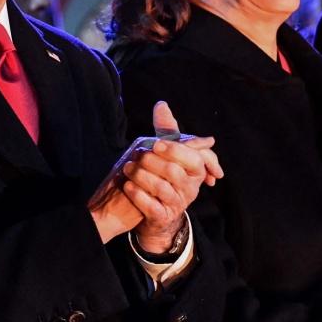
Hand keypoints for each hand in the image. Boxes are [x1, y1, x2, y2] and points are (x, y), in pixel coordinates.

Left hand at [87, 101, 222, 247]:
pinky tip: (127, 186)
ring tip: (127, 168)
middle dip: (154, 162)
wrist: (155, 211)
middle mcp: (189, 188)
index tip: (155, 143)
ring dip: (142, 176)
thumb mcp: (167, 153)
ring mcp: (177, 204)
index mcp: (195, 171)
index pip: (193, 158)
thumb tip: (161, 104)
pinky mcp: (162, 217)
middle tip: (137, 154)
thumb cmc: (162, 176)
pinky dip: (138, 196)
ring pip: (162, 189)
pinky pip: (151, 207)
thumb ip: (166, 130)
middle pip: (176, 172)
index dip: (174, 150)